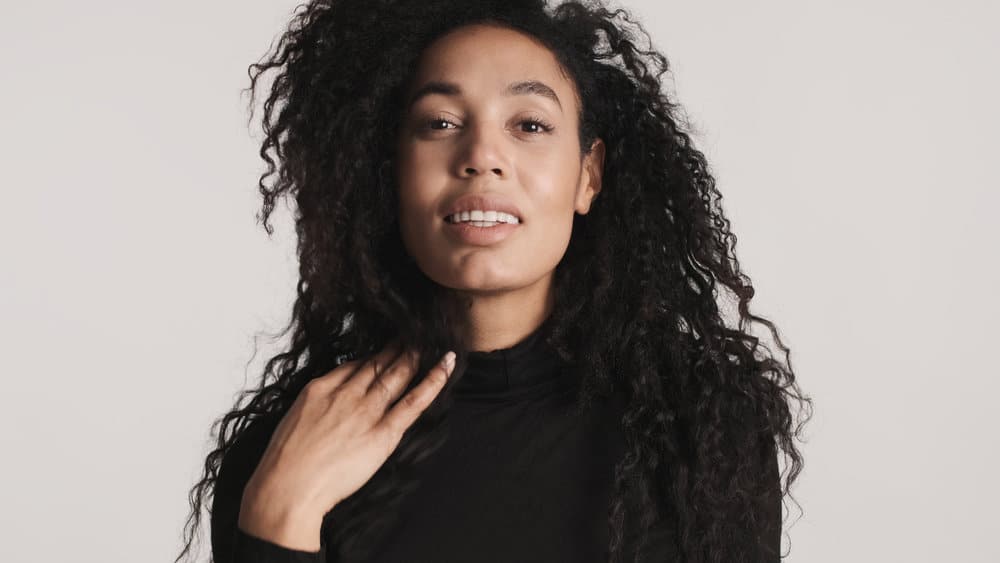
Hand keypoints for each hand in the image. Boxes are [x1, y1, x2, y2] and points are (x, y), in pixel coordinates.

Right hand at [238, 343, 455, 550]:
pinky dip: (433, 381)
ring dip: (415, 356)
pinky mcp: (383, 434)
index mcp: (321, 389)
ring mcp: (366, 412)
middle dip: (398, 347)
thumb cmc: (284, 463)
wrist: (286, 488)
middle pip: (378, 364)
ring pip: (397, 375)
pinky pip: (414, 402)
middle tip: (414, 334)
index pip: (354, 365)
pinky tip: (446, 366)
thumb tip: (331, 401)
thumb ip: (316, 405)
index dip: (374, 356)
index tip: (385, 350)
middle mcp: (346, 394)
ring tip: (429, 343)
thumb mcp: (293, 419)